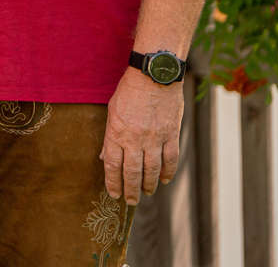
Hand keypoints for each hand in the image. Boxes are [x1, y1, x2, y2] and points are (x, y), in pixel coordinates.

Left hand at [100, 67, 183, 203]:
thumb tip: (106, 158)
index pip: (113, 165)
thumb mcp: (112, 111)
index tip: (114, 194)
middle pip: (132, 172)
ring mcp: (154, 138)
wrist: (154, 76)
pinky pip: (170, 159)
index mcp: (116, 132)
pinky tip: (165, 179)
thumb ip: (110, 136)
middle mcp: (135, 138)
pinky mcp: (171, 135)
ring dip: (149, 184)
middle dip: (131, 190)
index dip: (113, 182)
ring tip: (147, 192)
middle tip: (131, 201)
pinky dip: (168, 172)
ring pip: (152, 170)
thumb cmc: (129, 91)